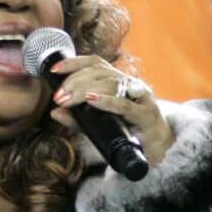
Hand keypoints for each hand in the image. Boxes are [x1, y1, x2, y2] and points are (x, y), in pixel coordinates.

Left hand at [47, 56, 174, 165]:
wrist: (158, 148)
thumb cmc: (129, 131)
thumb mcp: (98, 124)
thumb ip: (78, 118)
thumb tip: (54, 112)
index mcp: (117, 81)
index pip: (94, 62)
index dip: (74, 62)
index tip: (55, 69)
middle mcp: (129, 83)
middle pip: (100, 72)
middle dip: (75, 81)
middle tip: (59, 96)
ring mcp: (140, 96)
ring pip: (111, 84)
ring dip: (85, 90)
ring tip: (68, 99)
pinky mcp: (147, 113)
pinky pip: (125, 104)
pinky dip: (106, 101)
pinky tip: (91, 101)